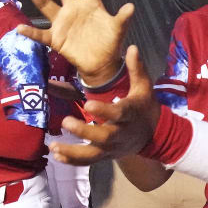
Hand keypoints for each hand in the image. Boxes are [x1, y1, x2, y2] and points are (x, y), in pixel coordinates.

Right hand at [18, 0, 135, 84]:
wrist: (102, 63)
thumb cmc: (110, 42)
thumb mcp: (117, 29)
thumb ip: (122, 18)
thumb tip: (131, 7)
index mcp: (90, 3)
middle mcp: (73, 8)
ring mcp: (63, 22)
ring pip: (47, 6)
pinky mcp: (56, 38)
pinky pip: (41, 35)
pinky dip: (31, 32)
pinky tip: (20, 28)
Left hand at [50, 46, 159, 164]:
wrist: (154, 136)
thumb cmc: (144, 108)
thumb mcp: (144, 87)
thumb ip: (136, 69)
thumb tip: (132, 47)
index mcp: (130, 114)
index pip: (118, 113)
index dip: (104, 110)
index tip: (88, 104)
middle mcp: (121, 133)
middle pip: (103, 137)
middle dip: (84, 131)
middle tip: (65, 122)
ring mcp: (113, 147)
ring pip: (93, 154)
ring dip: (73, 152)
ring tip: (53, 146)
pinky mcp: (106, 156)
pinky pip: (89, 161)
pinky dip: (73, 160)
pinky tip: (56, 155)